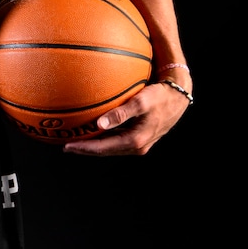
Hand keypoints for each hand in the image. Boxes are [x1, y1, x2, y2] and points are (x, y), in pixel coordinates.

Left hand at [62, 79, 192, 156]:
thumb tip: (100, 123)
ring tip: (79, 140)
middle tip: (67, 145)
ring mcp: (140, 143)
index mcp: (135, 140)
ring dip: (95, 145)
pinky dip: (105, 138)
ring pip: (111, 148)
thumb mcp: (141, 102)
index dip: (84, 149)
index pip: (103, 149)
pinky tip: (97, 131)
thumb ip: (120, 113)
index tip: (68, 146)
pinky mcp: (141, 137)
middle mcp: (137, 146)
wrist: (179, 97)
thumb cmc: (161, 96)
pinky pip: (118, 141)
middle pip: (105, 152)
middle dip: (86, 150)